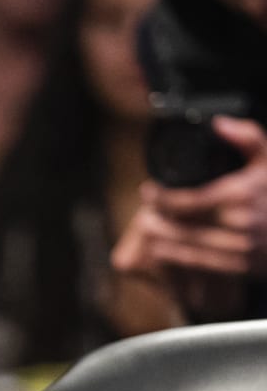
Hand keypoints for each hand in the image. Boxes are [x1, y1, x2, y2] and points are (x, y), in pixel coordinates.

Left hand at [113, 119, 266, 283]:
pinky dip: (179, 261)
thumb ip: (247, 136)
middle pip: (184, 225)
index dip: (163, 197)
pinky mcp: (243, 267)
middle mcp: (239, 222)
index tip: (149, 191)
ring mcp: (241, 248)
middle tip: (144, 213)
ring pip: (190, 248)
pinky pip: (202, 266)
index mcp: (242, 193)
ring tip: (148, 232)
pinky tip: (164, 253)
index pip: (189, 199)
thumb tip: (218, 123)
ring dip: (163, 241)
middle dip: (158, 220)